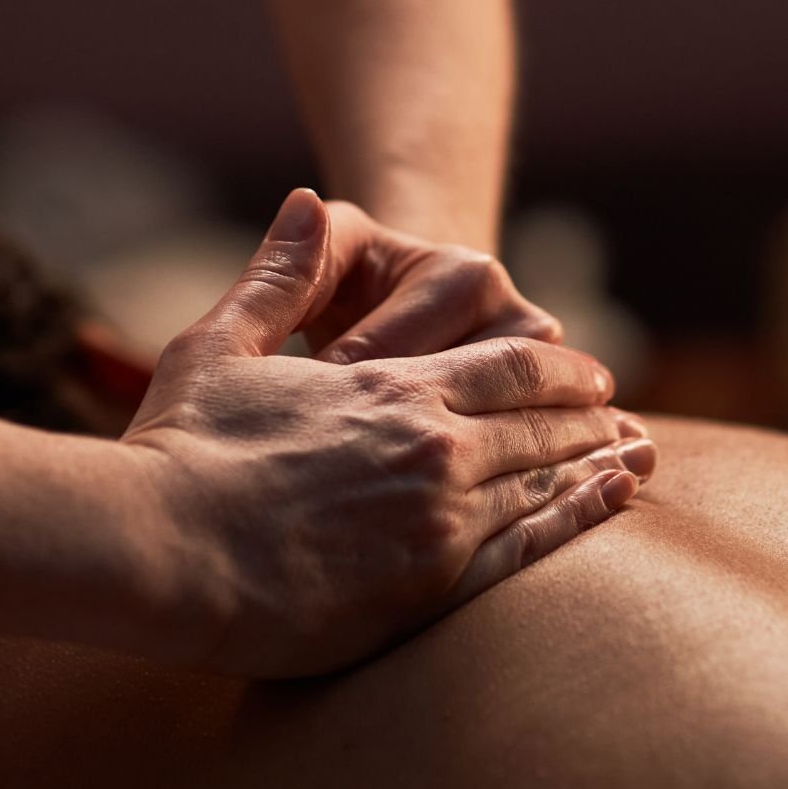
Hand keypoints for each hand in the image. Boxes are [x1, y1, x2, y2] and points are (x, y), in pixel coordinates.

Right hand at [122, 190, 655, 676]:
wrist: (156, 551)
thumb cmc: (178, 449)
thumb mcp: (221, 345)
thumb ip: (277, 278)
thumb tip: (304, 198)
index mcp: (394, 388)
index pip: (508, 369)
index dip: (555, 370)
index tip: (589, 374)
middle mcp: (435, 449)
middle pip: (538, 425)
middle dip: (584, 416)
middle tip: (617, 415)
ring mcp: (440, 523)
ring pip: (542, 484)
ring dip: (593, 466)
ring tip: (632, 459)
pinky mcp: (429, 590)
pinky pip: (526, 551)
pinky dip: (575, 522)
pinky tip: (604, 509)